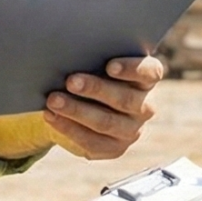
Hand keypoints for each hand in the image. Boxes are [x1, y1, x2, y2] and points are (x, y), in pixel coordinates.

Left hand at [37, 55, 163, 159]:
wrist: (82, 105)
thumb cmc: (90, 73)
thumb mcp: (96, 63)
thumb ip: (93, 57)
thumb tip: (69, 52)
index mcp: (146, 79)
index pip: (150, 72)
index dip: (131, 69)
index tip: (109, 66)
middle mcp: (144, 106)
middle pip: (125, 99)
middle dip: (95, 89)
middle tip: (70, 81)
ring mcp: (131, 130)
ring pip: (106, 122)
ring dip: (77, 111)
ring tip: (53, 100)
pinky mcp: (115, 148)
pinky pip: (92, 141)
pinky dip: (68, 128)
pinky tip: (51, 116)